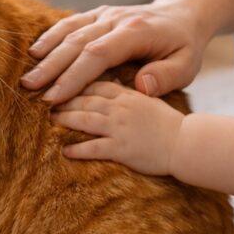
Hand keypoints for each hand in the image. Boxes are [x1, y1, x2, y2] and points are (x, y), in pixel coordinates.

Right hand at [20, 0, 209, 104]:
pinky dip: (51, 36)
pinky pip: (71, 24)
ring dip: (46, 53)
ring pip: (69, 32)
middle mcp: (116, 19)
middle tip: (29, 89)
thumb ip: (166, 76)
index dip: (74, 76)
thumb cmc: (183, 46)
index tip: (55, 97)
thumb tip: (141, 87)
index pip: (98, 54)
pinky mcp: (97, 15)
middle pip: (77, 43)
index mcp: (136, 32)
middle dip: (52, 67)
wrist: (182, 14)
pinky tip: (34, 52)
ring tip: (26, 77)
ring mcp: (105, 14)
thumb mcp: (186, 65)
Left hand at [51, 81, 184, 176]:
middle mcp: (121, 107)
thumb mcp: (150, 100)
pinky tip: (66, 151)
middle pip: (85, 98)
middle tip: (46, 99)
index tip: (62, 84)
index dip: (77, 81)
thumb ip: (130, 93)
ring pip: (84, 119)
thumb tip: (116, 88)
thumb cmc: (171, 124)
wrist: (187, 143)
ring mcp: (120, 127)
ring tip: (50, 120)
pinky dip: (78, 149)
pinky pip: (94, 147)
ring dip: (65, 119)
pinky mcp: (121, 148)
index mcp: (128, 94)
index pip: (97, 83)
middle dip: (63, 98)